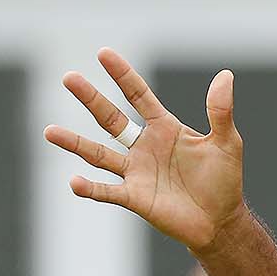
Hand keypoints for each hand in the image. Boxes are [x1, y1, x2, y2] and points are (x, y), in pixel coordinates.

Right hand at [45, 50, 246, 251]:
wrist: (221, 221)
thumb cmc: (224, 181)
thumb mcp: (227, 143)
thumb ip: (221, 111)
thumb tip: (225, 75)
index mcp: (164, 128)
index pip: (138, 96)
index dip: (122, 75)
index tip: (103, 53)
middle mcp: (144, 146)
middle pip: (110, 118)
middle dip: (90, 98)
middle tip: (69, 77)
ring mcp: (136, 172)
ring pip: (98, 154)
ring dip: (74, 143)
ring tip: (49, 131)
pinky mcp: (135, 198)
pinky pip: (107, 192)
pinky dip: (90, 188)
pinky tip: (74, 182)